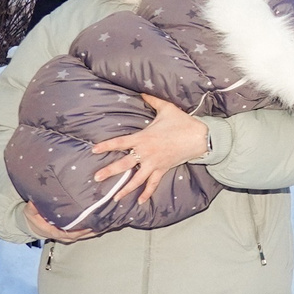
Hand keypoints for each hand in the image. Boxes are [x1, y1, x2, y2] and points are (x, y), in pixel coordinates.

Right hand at [25, 203, 95, 243]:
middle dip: (88, 231)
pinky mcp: (69, 233)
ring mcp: (66, 235)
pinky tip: (98, 225)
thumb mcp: (30, 212)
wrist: (32, 225)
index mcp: (53, 231)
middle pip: (77, 235)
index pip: (67, 233)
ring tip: (102, 225)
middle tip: (100, 224)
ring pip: (80, 236)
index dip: (77, 231)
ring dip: (91, 232)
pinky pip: (80, 233)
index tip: (87, 226)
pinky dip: (89, 231)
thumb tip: (33, 202)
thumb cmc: (33, 218)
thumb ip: (32, 208)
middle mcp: (61, 235)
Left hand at [90, 96, 212, 204]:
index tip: (94, 150)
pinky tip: (139, 202)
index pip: (120, 143)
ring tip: (114, 197)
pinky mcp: (163, 170)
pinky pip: (153, 184)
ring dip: (125, 188)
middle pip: (124, 164)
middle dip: (109, 171)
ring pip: (137, 179)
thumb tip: (141, 91)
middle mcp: (146, 153)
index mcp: (143, 138)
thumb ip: (151, 100)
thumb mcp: (166, 108)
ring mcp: (154, 163)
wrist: (199, 137)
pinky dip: (147, 193)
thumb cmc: (182, 122)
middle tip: (96, 178)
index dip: (106, 146)